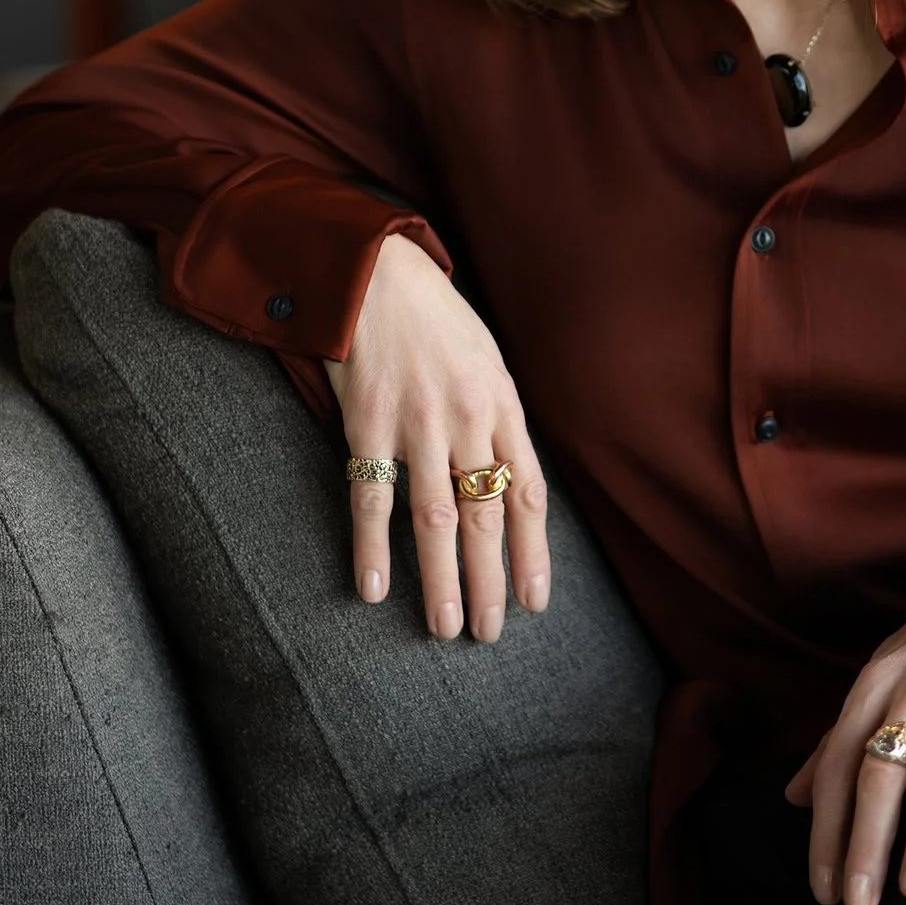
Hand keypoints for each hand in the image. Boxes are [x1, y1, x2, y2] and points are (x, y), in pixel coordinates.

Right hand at [325, 234, 550, 640]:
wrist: (375, 271)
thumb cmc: (434, 319)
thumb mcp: (485, 361)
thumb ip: (497, 418)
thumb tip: (507, 478)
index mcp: (503, 405)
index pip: (528, 493)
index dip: (534, 553)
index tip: (537, 600)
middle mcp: (468, 420)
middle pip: (487, 517)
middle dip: (492, 581)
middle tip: (491, 633)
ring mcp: (418, 425)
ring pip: (437, 519)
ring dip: (442, 580)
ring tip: (446, 628)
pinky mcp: (368, 425)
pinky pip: (372, 498)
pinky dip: (372, 547)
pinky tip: (374, 588)